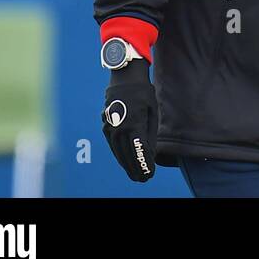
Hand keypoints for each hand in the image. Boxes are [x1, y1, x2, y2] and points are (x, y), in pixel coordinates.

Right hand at [101, 60, 158, 181]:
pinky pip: (112, 144)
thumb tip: (150, 154)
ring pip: (117, 151)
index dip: (144, 164)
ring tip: (134, 174)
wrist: (124, 79)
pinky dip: (118, 154)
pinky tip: (124, 161)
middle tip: (143, 179)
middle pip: (126, 154)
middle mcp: (119, 128)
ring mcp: (110, 127)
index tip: (150, 174)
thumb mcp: (152, 112)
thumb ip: (150, 134)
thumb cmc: (143, 94)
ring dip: (125, 164)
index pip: (139, 150)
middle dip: (135, 168)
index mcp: (134, 124)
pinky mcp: (105, 125)